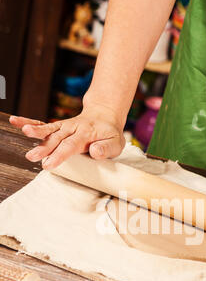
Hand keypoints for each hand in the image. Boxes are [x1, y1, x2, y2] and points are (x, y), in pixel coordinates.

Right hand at [9, 104, 125, 169]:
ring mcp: (64, 127)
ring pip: (49, 130)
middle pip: (57, 138)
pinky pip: (43, 124)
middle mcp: (73, 128)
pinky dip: (29, 122)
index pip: (71, 145)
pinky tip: (15, 121)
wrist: (105, 116)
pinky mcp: (58, 127)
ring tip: (24, 132)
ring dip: (36, 131)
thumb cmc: (110, 135)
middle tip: (32, 157)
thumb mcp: (116, 143)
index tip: (49, 164)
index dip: (60, 154)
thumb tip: (94, 152)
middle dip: (44, 148)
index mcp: (87, 133)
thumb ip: (106, 148)